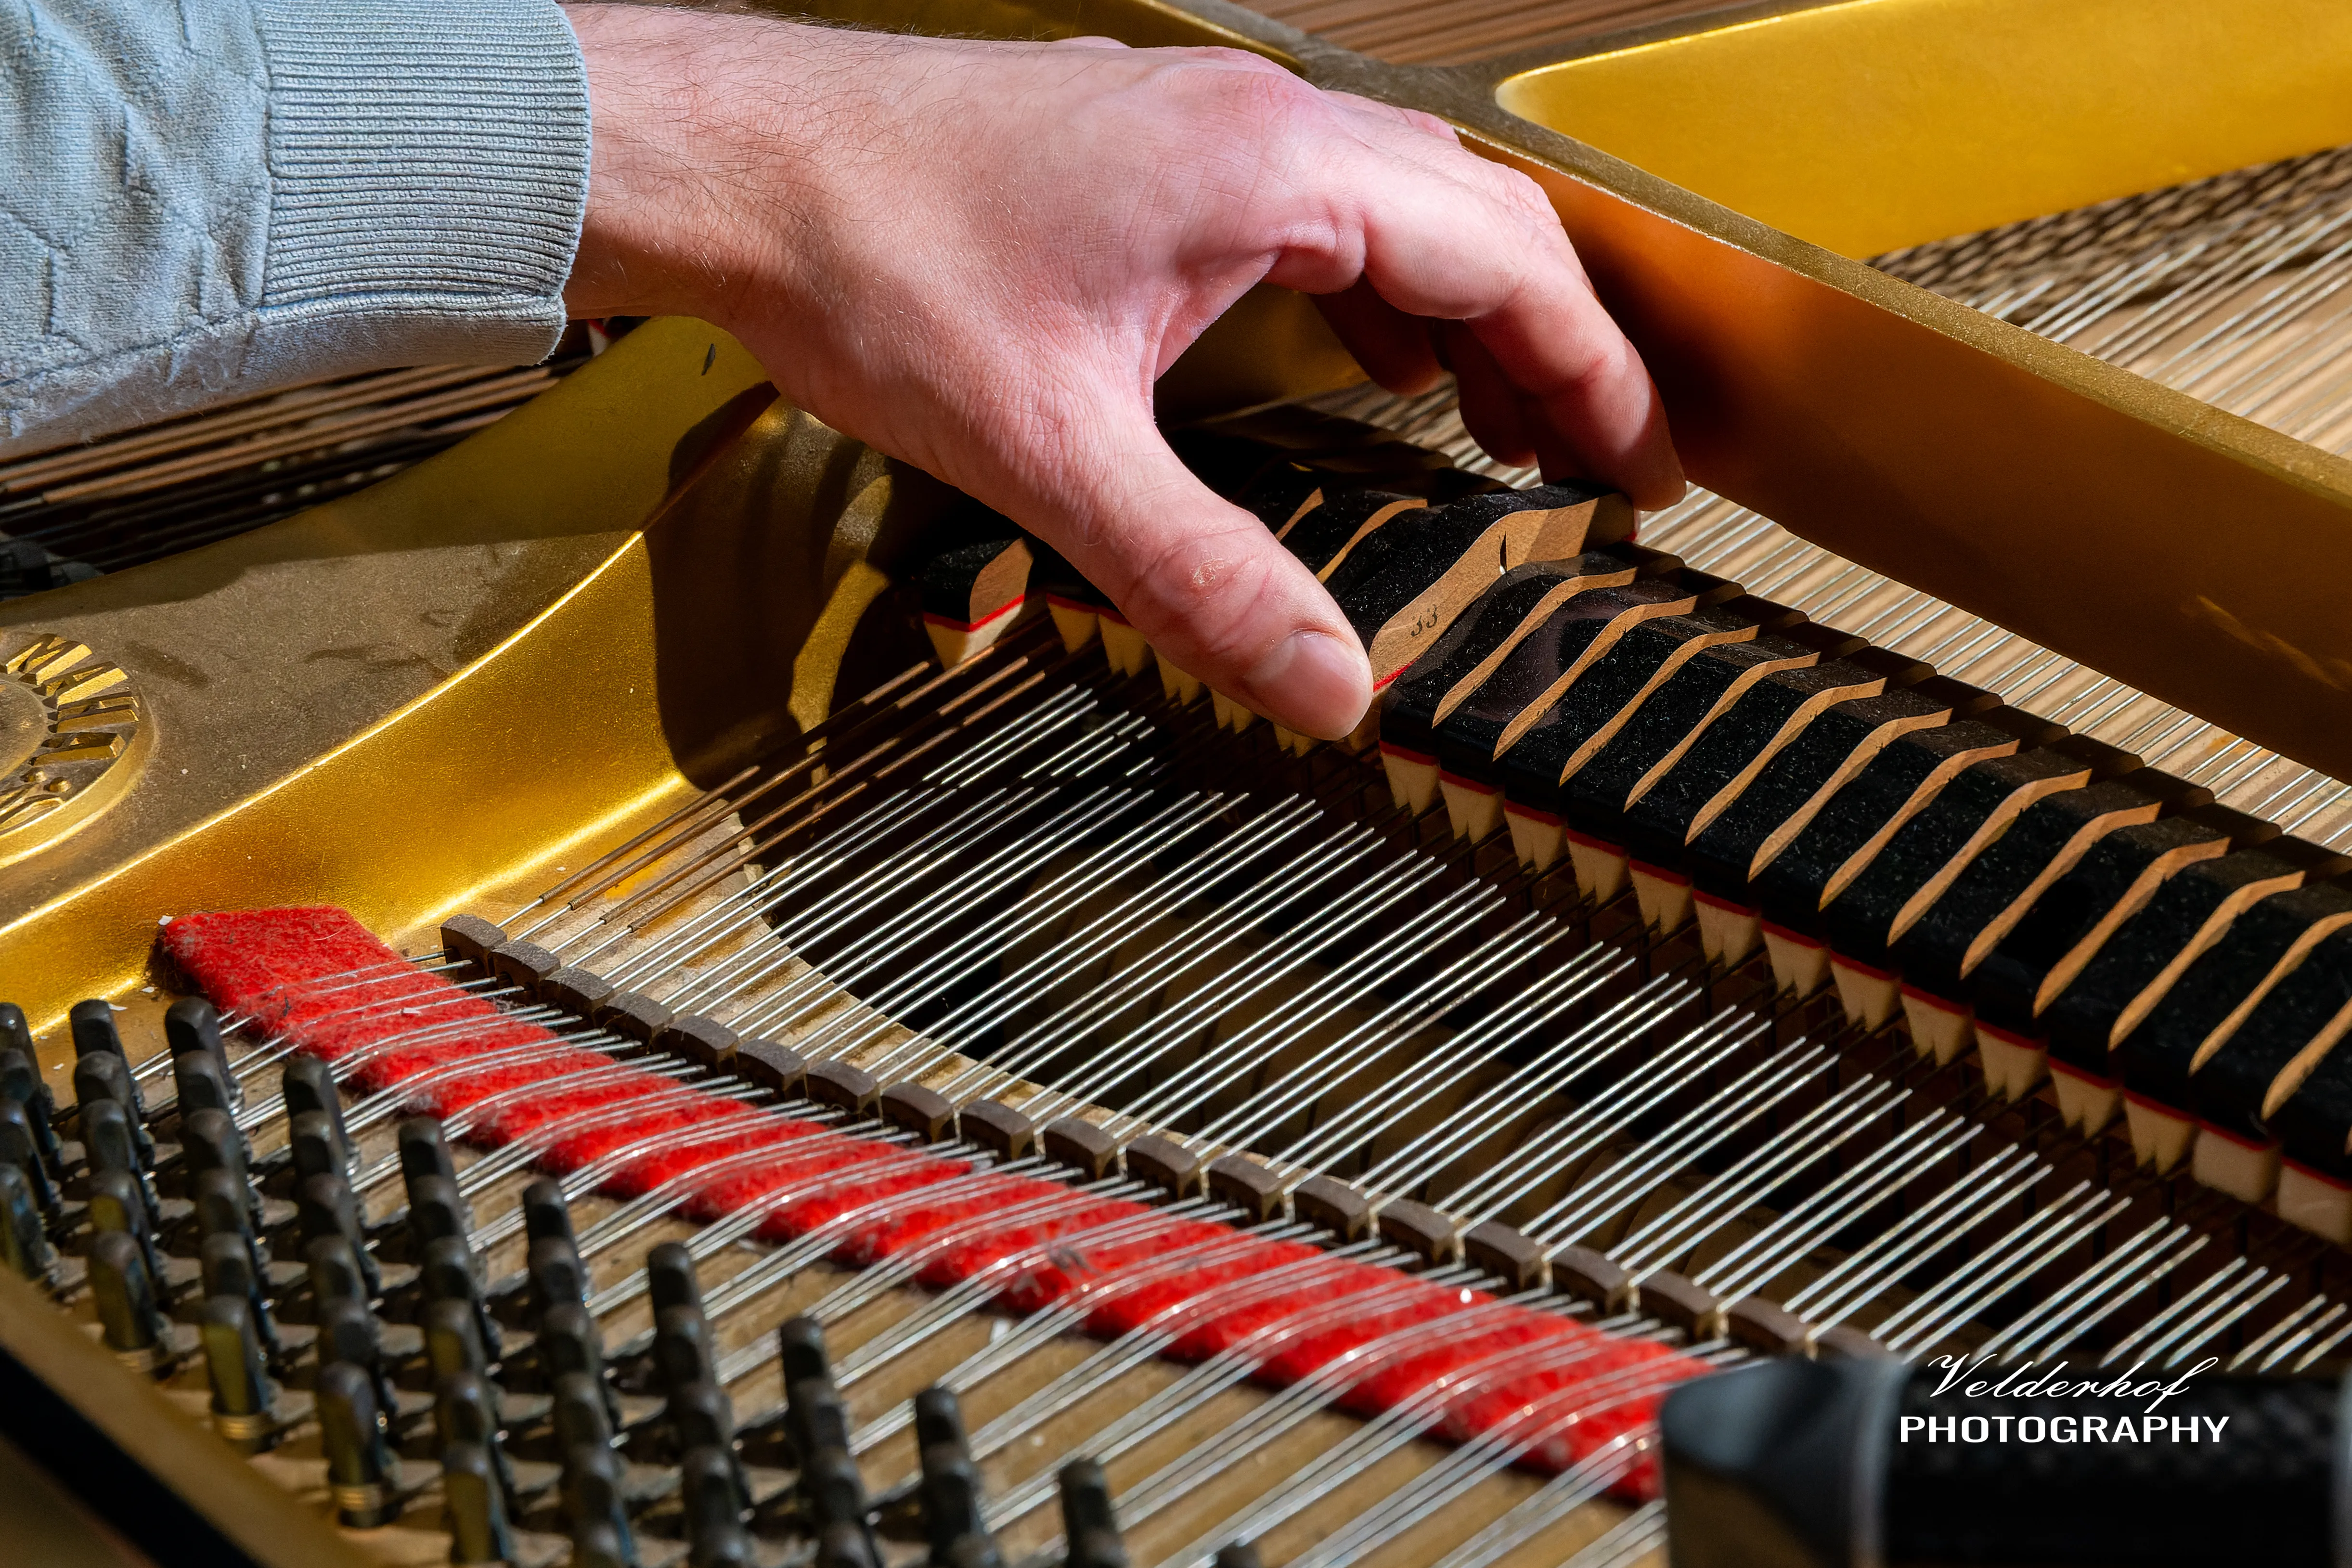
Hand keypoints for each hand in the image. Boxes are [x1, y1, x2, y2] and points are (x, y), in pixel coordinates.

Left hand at [561, 6, 1682, 738]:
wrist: (743, 163)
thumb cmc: (871, 259)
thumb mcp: (1054, 449)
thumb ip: (1202, 574)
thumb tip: (1331, 684)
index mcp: (1268, 170)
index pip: (1504, 262)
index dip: (1596, 372)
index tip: (1645, 461)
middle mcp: (1254, 123)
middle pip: (1476, 222)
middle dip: (1557, 345)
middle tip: (1604, 458)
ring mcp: (1202, 124)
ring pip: (1400, 208)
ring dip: (1472, 315)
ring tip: (1510, 427)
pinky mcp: (1149, 149)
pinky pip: (1320, 209)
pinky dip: (1380, 290)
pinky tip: (1375, 358)